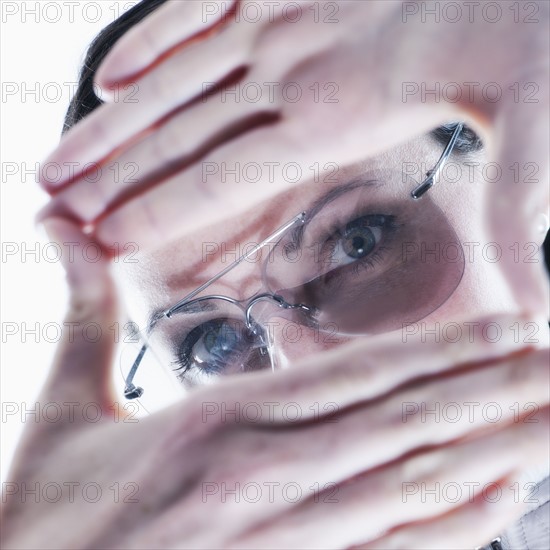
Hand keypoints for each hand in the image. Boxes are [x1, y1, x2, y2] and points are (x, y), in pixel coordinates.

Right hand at [2, 218, 547, 548]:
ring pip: (415, 488)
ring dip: (495, 452)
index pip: (361, 374)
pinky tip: (503, 502)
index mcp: (218, 423)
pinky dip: (456, 530)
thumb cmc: (42, 513)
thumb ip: (86, 309)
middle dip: (498, 393)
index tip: (518, 326)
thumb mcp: (61, 404)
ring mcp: (282, 542)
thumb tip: (61, 229)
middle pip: (408, 425)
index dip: (449, 350)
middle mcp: (264, 477)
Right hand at [38, 0, 549, 316]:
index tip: (94, 239)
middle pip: (177, 137)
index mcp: (336, 115)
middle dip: (109, 177)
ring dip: (110, 124)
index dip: (152, 211)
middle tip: (48, 206)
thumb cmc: (536, 28)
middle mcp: (291, 67)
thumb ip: (516, 214)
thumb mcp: (538, 129)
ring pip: (171, 79)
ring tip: (56, 159)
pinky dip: (149, 42)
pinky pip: (195, 6)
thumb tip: (539, 309)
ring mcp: (281, 13)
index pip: (218, 177)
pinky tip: (111, 75)